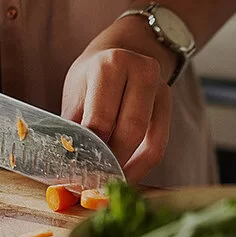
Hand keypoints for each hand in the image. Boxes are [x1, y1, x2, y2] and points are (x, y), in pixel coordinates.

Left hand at [61, 17, 175, 182]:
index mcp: (111, 65)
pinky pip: (159, 145)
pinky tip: (126, 175)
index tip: (78, 177)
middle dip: (111, 164)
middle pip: (129, 132)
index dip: (90, 153)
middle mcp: (142, 71)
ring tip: (109, 183)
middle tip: (94, 184)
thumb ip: (74, 129)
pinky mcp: (168, 105)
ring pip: (149, 142)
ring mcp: (160, 87)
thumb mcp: (76, 95)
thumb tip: (68, 169)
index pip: (101, 120)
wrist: (120, 52)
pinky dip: (142, 165)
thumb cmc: (91, 78)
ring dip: (128, 169)